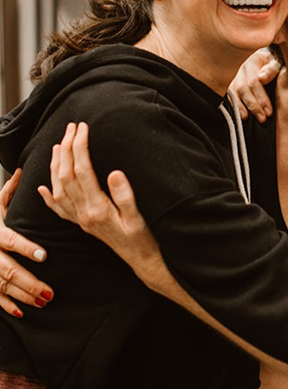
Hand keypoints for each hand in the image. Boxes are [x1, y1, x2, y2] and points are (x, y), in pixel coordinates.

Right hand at [0, 169, 54, 317]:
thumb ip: (8, 191)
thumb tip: (24, 171)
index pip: (9, 240)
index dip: (25, 247)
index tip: (43, 254)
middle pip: (8, 269)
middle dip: (29, 281)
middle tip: (50, 292)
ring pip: (2, 285)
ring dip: (23, 295)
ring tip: (44, 301)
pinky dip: (6, 305)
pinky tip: (22, 313)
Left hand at [38, 121, 168, 292]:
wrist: (142, 261)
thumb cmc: (143, 239)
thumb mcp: (139, 217)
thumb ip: (125, 196)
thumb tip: (114, 173)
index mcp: (98, 209)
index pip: (82, 171)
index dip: (81, 147)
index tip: (83, 128)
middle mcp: (84, 214)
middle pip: (67, 175)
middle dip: (67, 148)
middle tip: (72, 127)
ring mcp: (81, 220)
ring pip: (59, 189)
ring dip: (56, 165)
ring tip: (59, 145)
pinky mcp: (82, 224)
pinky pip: (59, 210)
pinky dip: (48, 197)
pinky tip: (43, 187)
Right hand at [229, 48, 280, 121]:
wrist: (265, 60)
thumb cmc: (273, 63)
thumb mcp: (276, 62)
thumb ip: (271, 69)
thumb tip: (262, 78)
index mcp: (252, 61)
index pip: (254, 81)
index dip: (262, 98)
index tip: (269, 111)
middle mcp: (240, 69)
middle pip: (242, 88)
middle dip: (253, 105)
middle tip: (262, 118)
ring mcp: (234, 76)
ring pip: (233, 92)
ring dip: (240, 106)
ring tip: (246, 117)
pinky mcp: (230, 84)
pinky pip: (228, 95)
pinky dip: (232, 105)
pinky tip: (236, 114)